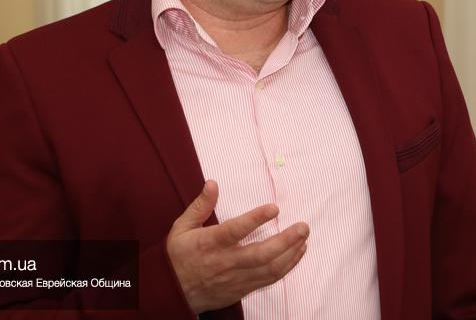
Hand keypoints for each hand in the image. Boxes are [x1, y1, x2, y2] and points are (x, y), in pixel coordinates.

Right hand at [166, 180, 309, 313]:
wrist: (171, 293)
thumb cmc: (177, 257)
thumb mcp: (181, 227)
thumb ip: (200, 206)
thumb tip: (213, 183)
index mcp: (209, 244)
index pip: (235, 231)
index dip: (255, 219)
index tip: (274, 208)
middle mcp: (225, 262)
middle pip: (260, 254)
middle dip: (286, 241)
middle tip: (303, 227)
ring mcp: (235, 279)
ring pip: (269, 269)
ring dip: (290, 254)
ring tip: (304, 238)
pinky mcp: (242, 290)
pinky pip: (268, 280)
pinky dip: (286, 267)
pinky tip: (296, 254)